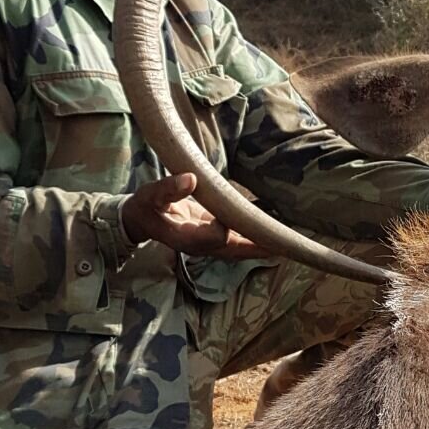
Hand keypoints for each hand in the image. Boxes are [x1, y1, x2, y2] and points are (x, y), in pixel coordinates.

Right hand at [120, 174, 276, 260]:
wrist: (143, 220)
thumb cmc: (145, 206)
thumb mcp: (150, 195)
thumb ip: (168, 189)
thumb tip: (190, 178)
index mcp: (185, 237)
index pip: (213, 237)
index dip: (225, 229)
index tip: (236, 217)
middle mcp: (201, 244)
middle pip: (234, 249)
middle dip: (257, 248)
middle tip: (283, 246)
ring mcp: (209, 243)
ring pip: (239, 248)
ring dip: (261, 245)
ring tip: (286, 241)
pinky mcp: (215, 237)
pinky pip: (238, 240)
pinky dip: (254, 237)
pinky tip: (272, 230)